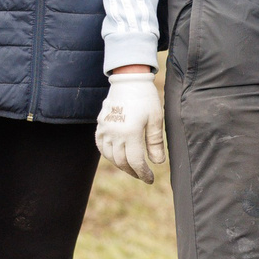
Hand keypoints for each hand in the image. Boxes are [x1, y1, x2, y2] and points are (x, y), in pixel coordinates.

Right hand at [96, 68, 165, 182]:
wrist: (128, 79)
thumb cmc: (145, 98)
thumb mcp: (155, 119)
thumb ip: (155, 142)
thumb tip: (158, 162)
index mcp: (131, 132)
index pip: (136, 162)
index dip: (143, 173)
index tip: (150, 179)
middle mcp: (115, 133)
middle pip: (122, 162)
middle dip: (133, 172)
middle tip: (143, 175)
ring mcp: (105, 129)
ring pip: (110, 156)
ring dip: (121, 165)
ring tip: (132, 167)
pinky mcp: (100, 124)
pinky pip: (100, 146)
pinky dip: (108, 155)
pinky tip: (117, 156)